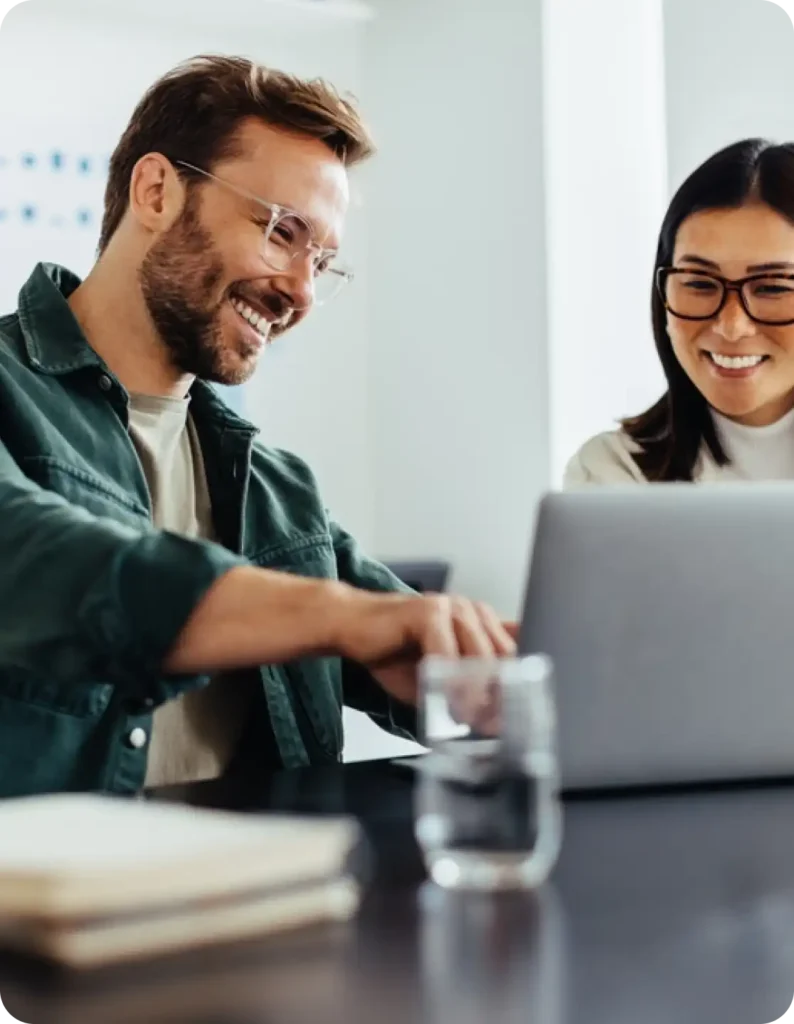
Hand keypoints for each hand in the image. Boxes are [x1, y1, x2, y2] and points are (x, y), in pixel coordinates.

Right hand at [328, 590, 516, 706]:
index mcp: (481, 623)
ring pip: (480, 656)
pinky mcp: (428, 611)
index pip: (516, 654)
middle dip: (499, 696)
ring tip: (466, 719)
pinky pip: (448, 653)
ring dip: (475, 694)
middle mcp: (472, 611)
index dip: (518, 687)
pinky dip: (447, 682)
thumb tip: (495, 722)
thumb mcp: (438, 679)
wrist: (349, 626)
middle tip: (489, 727)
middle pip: (505, 657)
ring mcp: (452, 607)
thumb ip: (466, 692)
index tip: (512, 719)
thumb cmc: (392, 652)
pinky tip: (442, 701)